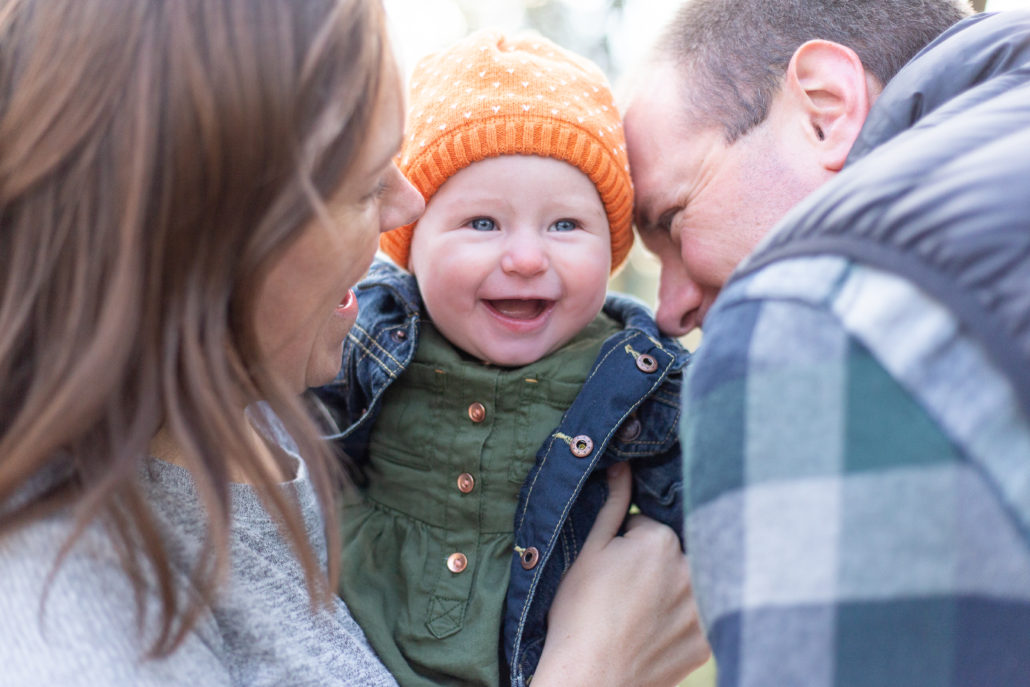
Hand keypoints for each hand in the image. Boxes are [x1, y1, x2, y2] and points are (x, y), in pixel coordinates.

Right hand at [531, 462, 710, 685]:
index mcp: (661, 541)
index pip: (650, 528)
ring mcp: (703, 610)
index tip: (613, 567)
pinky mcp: (706, 643)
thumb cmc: (579, 614)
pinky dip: (680, 622)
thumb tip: (623, 466)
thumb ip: (612, 504)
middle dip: (656, 563)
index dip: (628, 544)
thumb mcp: (588, 551)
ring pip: (689, 583)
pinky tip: (654, 633)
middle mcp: (692, 570)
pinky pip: (699, 618)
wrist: (589, 677)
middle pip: (676, 552)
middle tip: (627, 591)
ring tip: (639, 612)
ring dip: (672, 590)